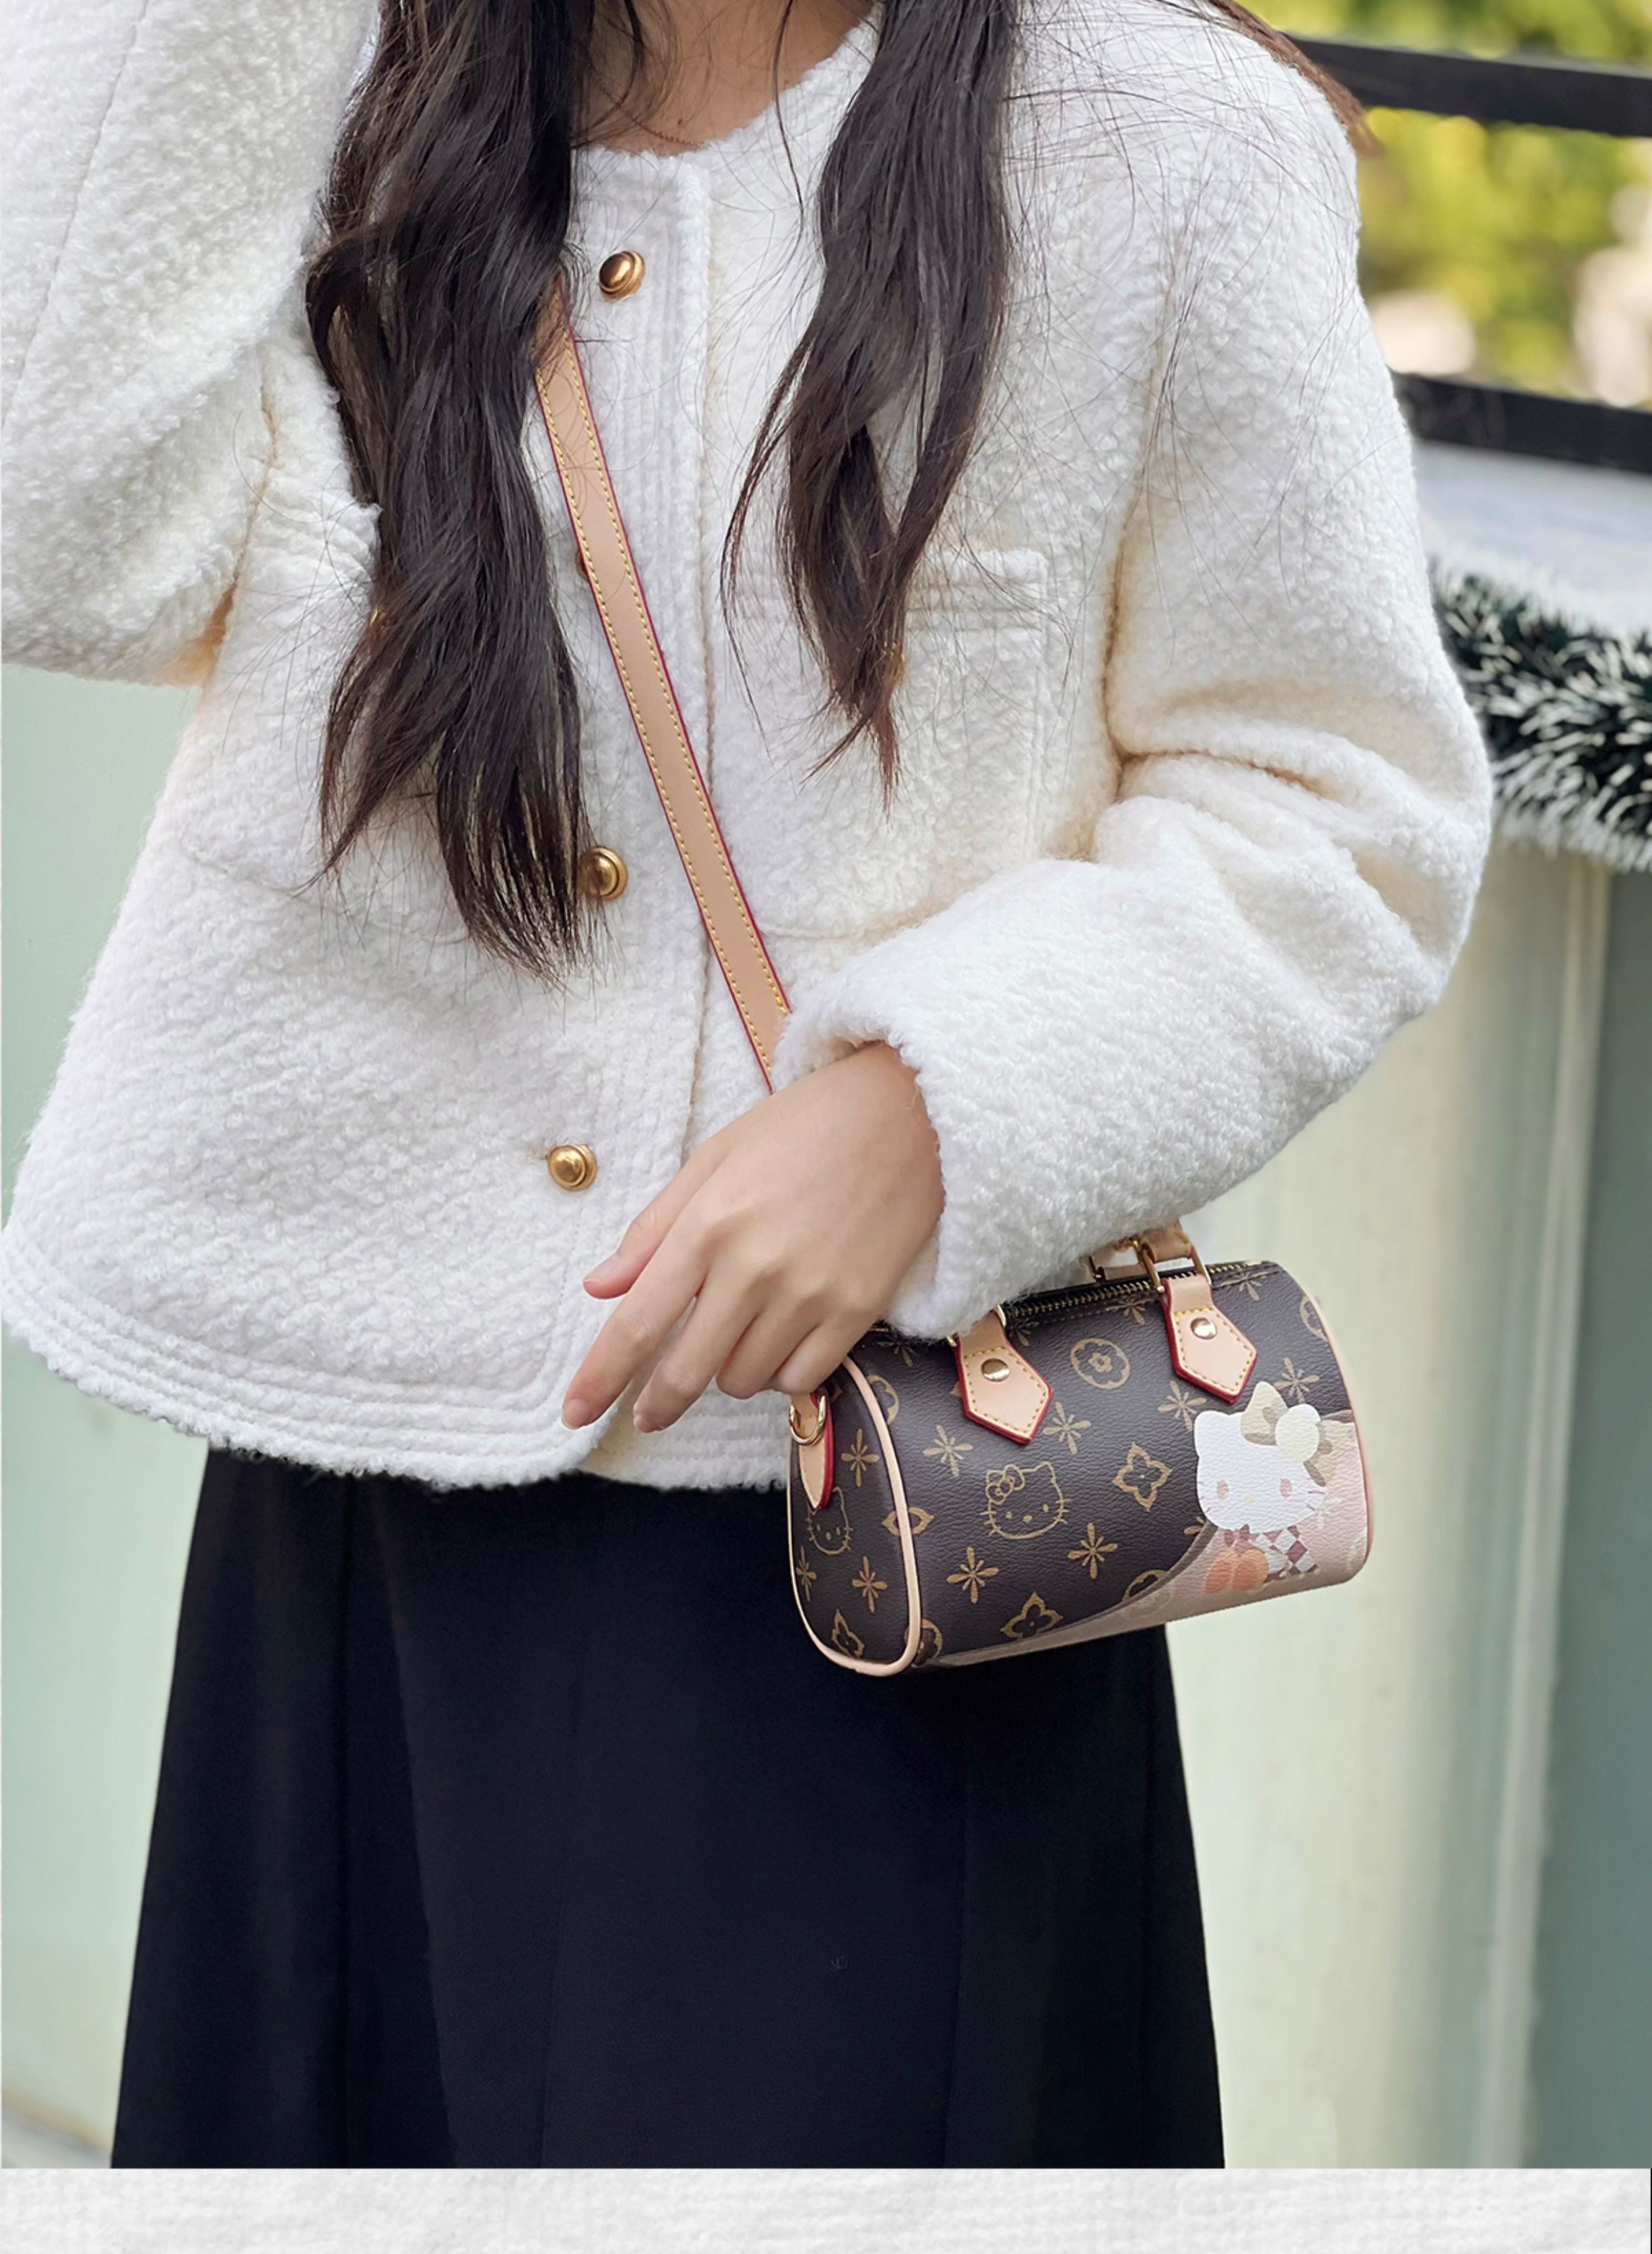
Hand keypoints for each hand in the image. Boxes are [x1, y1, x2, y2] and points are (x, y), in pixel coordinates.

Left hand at [561, 1043, 942, 1432]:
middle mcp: (753, 1267)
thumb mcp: (715, 1158)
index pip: (637, 1323)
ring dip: (727, 1372)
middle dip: (657, 1403)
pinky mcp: (857, 1310)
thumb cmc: (804, 1127)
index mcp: (707, 1224)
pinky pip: (801, 1379)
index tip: (573, 1413)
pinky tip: (781, 1342)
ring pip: (743, 1379)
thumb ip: (654, 1229)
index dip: (599, 1378)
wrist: (910, 1113)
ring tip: (737, 1335)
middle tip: (647, 1413)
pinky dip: (780, 1373)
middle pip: (687, 1370)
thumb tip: (599, 1289)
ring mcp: (809, 1293)